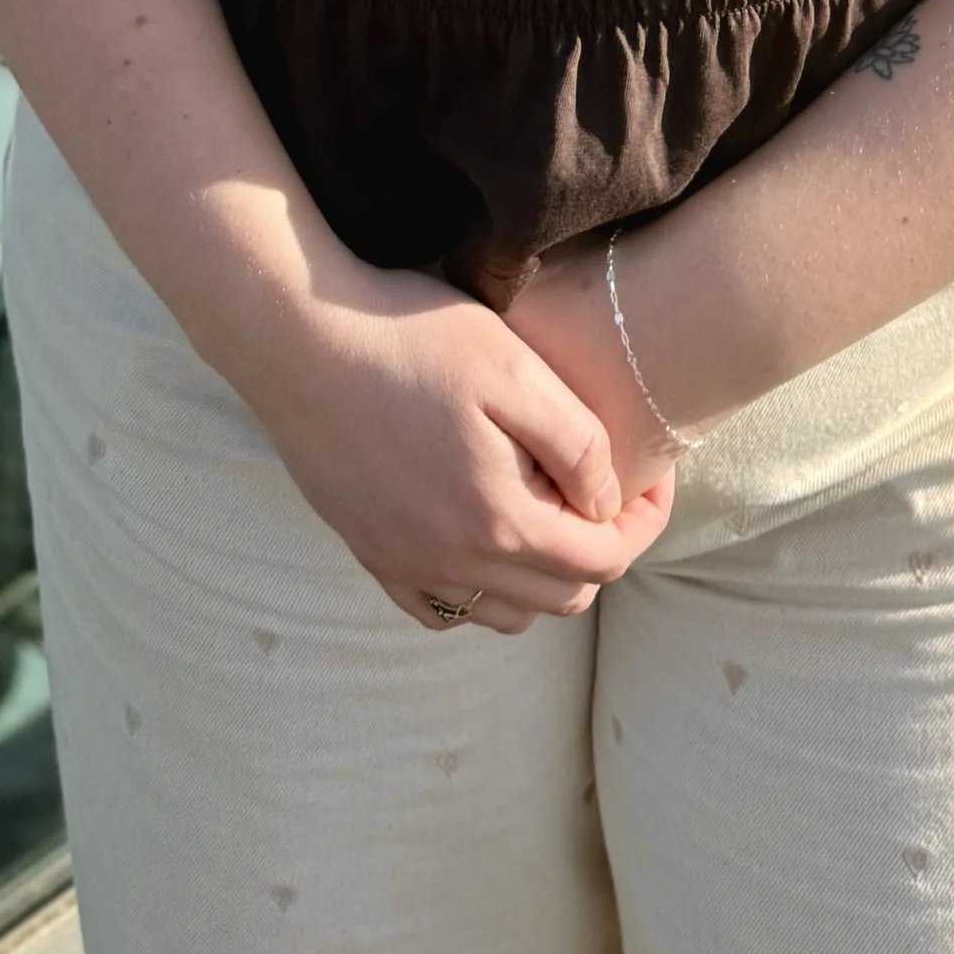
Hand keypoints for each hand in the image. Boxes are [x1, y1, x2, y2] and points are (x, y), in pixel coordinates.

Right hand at [241, 261, 675, 637]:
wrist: (300, 338)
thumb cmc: (411, 338)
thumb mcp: (514, 369)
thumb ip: (577, 445)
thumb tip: (603, 502)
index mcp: (500, 523)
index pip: (605, 560)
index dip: (645, 520)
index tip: (653, 475)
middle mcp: (454, 565)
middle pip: (562, 596)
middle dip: (600, 548)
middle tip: (601, 487)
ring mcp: (407, 567)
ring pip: (507, 615)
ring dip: (545, 576)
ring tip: (547, 508)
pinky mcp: (370, 555)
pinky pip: (443, 612)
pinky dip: (480, 594)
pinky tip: (482, 540)